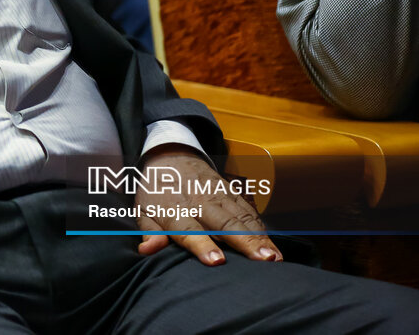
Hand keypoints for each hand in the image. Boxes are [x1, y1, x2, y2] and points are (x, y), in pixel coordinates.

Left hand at [134, 145, 280, 266]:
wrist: (170, 156)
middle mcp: (199, 201)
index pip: (188, 229)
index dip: (202, 245)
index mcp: (174, 209)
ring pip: (241, 217)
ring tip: (274, 257)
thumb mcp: (144, 211)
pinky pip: (248, 211)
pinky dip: (261, 228)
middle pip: (224, 223)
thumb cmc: (156, 192)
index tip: (217, 261)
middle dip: (244, 242)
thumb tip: (147, 250)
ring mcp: (218, 195)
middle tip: (263, 261)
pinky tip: (271, 245)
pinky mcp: (232, 192)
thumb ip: (149, 232)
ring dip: (259, 237)